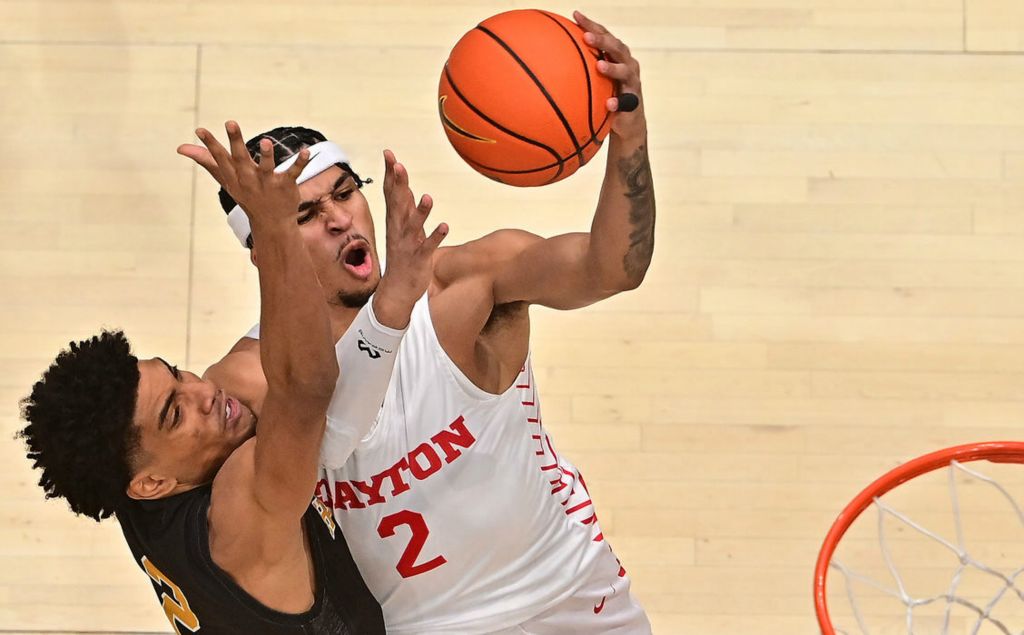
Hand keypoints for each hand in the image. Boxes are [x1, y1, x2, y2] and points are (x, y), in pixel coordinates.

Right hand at [177, 121, 309, 226]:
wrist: (271, 222)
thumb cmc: (246, 195)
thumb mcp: (226, 179)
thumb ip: (207, 161)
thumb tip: (181, 147)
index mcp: (234, 177)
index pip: (220, 159)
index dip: (210, 144)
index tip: (200, 129)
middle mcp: (249, 179)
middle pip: (240, 159)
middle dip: (235, 141)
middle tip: (230, 122)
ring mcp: (268, 183)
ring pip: (266, 168)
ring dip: (265, 155)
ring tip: (265, 141)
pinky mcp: (286, 186)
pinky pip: (294, 173)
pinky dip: (301, 163)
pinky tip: (307, 151)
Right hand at [373, 149, 447, 321]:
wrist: (397, 291)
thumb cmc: (403, 256)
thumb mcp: (402, 229)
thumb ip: (405, 208)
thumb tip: (406, 186)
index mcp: (395, 221)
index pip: (391, 193)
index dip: (390, 174)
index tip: (388, 153)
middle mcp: (399, 230)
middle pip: (398, 204)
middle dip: (398, 185)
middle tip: (398, 165)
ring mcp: (408, 245)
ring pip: (413, 226)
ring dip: (421, 212)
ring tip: (427, 196)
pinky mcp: (419, 259)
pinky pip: (428, 247)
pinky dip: (435, 237)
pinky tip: (445, 226)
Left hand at [574, 11, 645, 138]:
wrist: (627, 121)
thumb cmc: (607, 94)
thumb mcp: (594, 78)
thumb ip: (580, 67)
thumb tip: (547, 58)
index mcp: (616, 55)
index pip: (605, 35)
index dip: (591, 25)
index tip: (576, 15)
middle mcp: (627, 64)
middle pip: (617, 48)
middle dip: (602, 41)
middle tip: (586, 36)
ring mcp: (632, 82)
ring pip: (625, 71)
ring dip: (612, 68)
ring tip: (599, 66)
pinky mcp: (634, 102)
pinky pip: (627, 102)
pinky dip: (618, 102)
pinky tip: (609, 104)